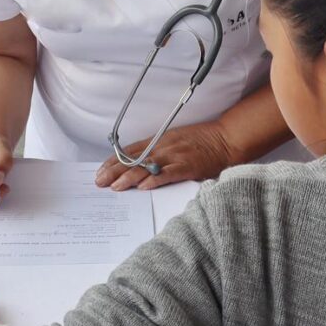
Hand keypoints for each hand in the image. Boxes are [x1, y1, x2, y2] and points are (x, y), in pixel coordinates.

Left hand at [95, 121, 233, 190]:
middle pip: (133, 159)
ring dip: (128, 177)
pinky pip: (168, 174)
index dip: (113, 161)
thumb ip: (157, 150)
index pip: (130, 151)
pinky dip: (154, 180)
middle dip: (114, 171)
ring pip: (146, 166)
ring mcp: (175, 156)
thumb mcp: (175, 139)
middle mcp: (163, 146)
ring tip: (114, 186)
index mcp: (159, 140)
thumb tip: (138, 163)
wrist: (226, 138)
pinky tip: (143, 187)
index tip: (100, 171)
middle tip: (99, 182)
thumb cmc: (202, 140)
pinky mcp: (187, 166)